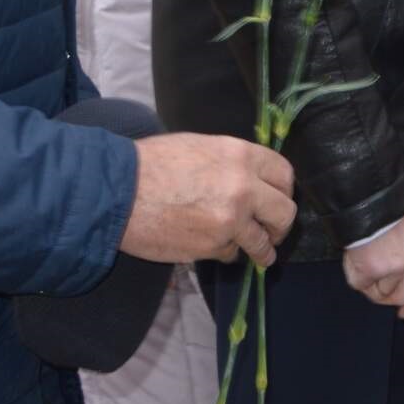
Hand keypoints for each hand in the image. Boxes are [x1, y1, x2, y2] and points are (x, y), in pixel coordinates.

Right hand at [120, 133, 296, 267]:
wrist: (119, 193)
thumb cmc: (153, 163)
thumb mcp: (202, 147)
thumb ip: (233, 163)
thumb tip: (251, 178)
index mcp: (242, 156)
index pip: (284, 174)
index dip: (283, 190)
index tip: (279, 199)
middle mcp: (244, 188)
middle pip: (285, 212)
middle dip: (281, 225)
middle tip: (274, 230)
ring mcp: (230, 220)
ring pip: (262, 241)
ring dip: (262, 250)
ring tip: (262, 255)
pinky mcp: (212, 247)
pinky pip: (230, 253)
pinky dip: (225, 252)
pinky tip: (214, 246)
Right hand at [343, 205, 403, 316]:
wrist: (369, 196)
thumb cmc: (390, 209)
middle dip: (389, 298)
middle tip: (377, 290)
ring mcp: (395, 267)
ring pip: (382, 293)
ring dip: (372, 283)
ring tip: (367, 261)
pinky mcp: (372, 269)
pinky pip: (362, 286)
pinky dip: (358, 277)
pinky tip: (357, 261)